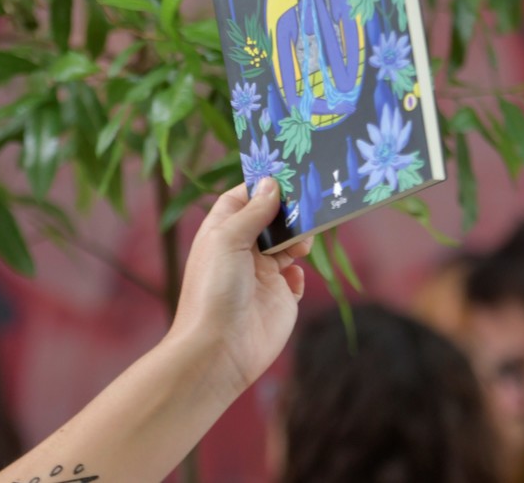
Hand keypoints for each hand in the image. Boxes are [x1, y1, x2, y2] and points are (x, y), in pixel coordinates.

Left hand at [167, 178, 310, 394]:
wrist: (220, 350)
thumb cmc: (214, 291)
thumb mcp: (228, 240)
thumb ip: (253, 211)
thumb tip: (272, 184)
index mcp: (221, 233)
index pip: (242, 198)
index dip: (262, 186)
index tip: (287, 173)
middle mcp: (241, 252)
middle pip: (270, 220)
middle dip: (288, 211)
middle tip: (309, 201)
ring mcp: (261, 275)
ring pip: (287, 245)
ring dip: (299, 237)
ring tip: (303, 240)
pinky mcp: (280, 298)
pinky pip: (296, 277)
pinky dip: (300, 271)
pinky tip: (293, 274)